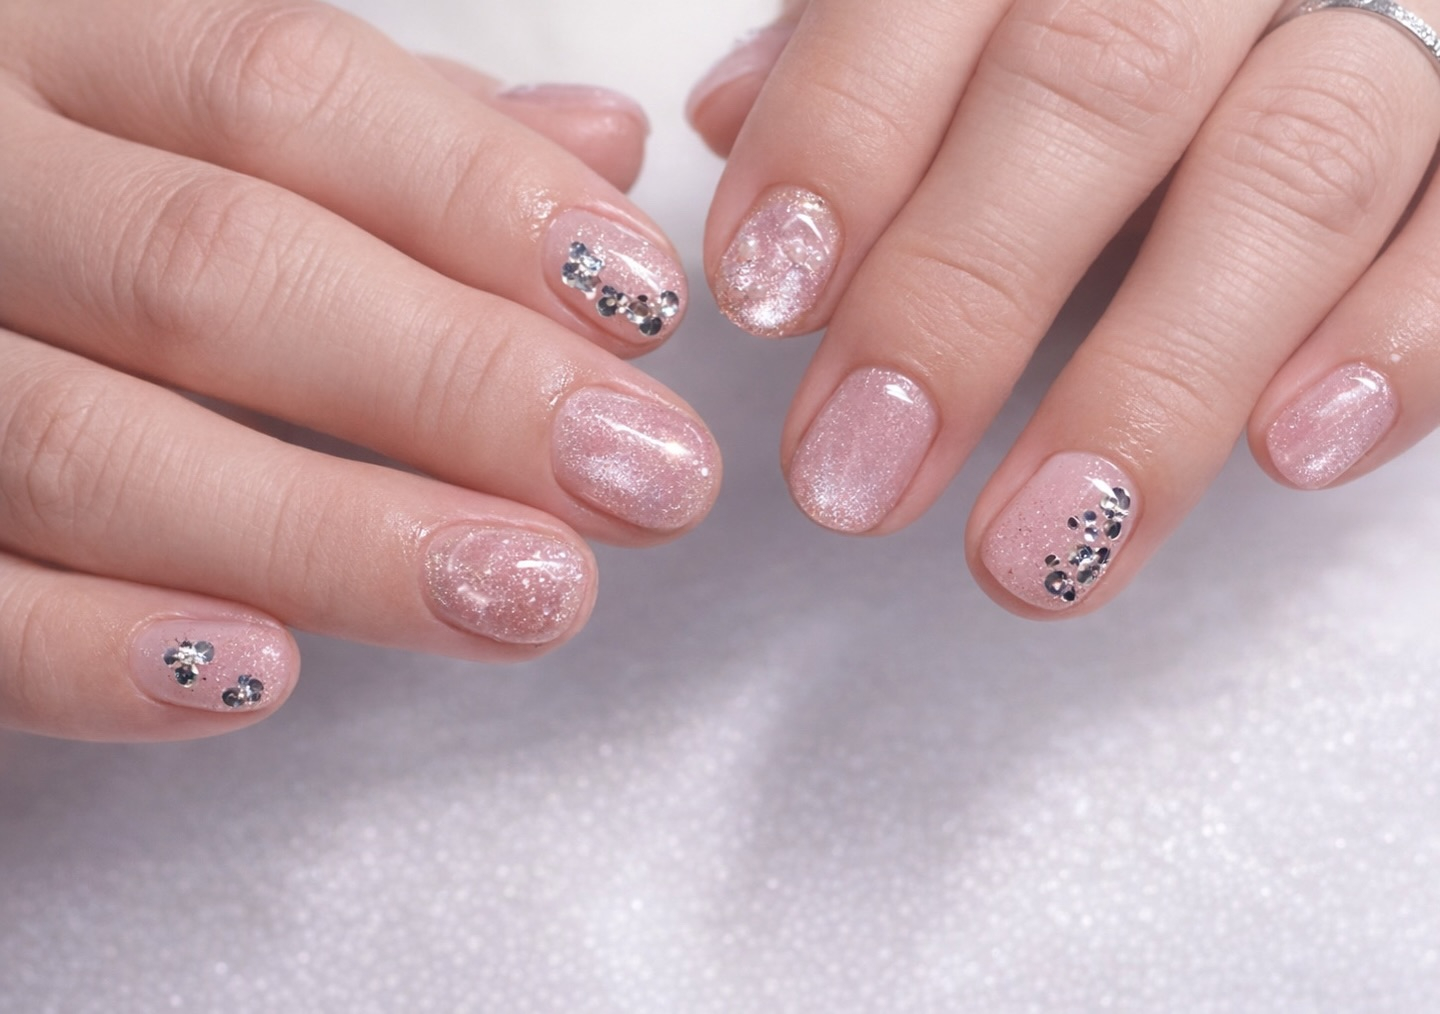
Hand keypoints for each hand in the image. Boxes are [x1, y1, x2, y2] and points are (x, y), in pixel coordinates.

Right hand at [0, 0, 719, 739]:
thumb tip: (596, 148)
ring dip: (332, 532)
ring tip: (532, 593)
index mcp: (53, 44)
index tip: (641, 305)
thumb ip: (386, 135)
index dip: (479, 198)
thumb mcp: (180, 104)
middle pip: (215, 266)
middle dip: (453, 382)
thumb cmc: (52, 189)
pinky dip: (96, 648)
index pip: (286, 88)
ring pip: (86, 443)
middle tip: (647, 477)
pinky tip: (262, 676)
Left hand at [689, 0, 1439, 614]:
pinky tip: (1296, 453)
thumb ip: (861, 50)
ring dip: (1153, 381)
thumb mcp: (962, 6)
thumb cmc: (1097, 20)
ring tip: (1036, 552)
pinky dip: (1399, 338)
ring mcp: (1385, 30)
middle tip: (850, 477)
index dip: (844, 138)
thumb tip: (729, 122)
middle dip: (960, 293)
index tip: (767, 295)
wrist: (1303, 3)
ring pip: (1291, 169)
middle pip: (1098, 80)